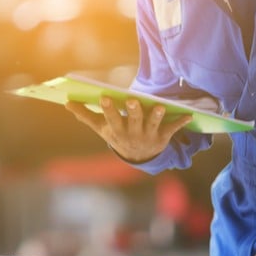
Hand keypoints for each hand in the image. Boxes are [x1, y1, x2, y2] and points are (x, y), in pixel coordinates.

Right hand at [65, 97, 191, 162]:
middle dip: (133, 111)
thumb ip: (85, 115)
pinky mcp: (163, 137)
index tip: (105, 97)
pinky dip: (181, 122)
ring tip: (159, 106)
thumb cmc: (117, 135)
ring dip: (157, 116)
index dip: (109, 109)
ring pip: (153, 125)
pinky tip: (189, 115)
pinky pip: (172, 129)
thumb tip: (66, 103)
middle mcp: (132, 134)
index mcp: (117, 130)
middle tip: (133, 100)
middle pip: (133, 121)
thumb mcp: (101, 128)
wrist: (137, 158)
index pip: (112, 119)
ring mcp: (148, 135)